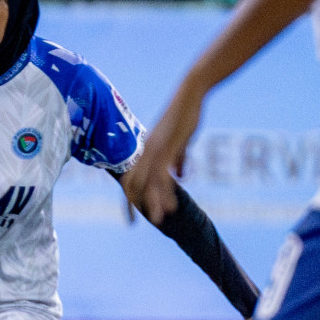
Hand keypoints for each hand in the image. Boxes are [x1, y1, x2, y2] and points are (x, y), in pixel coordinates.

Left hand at [122, 80, 207, 223]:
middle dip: (131, 204)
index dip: (129, 194)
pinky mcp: (168, 148)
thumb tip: (180, 176)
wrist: (190, 95)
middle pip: (132, 183)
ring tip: (158, 221)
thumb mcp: (180, 141)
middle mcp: (146, 152)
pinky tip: (172, 205)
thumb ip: (178, 159)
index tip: (130, 211)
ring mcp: (155, 150)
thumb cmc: (186, 116)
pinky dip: (166, 191)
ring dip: (154, 203)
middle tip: (131, 223)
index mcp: (146, 150)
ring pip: (149, 183)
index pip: (130, 177)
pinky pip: (164, 175)